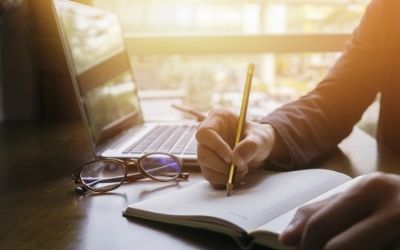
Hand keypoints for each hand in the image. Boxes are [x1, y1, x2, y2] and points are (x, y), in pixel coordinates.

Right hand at [196, 108, 275, 186]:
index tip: (232, 158)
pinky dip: (223, 180)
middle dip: (222, 165)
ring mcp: (206, 150)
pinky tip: (236, 175)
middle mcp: (207, 135)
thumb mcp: (261, 138)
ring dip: (224, 174)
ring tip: (242, 170)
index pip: (205, 133)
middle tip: (241, 167)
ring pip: (205, 167)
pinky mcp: (208, 164)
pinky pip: (210, 176)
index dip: (216, 147)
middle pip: (203, 153)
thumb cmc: (258, 137)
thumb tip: (236, 160)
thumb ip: (251, 146)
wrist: (259, 147)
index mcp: (216, 119)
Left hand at [279, 172, 399, 249]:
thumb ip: (323, 212)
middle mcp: (393, 207)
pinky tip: (375, 248)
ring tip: (356, 247)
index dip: (305, 247)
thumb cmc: (398, 203)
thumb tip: (286, 238)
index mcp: (370, 188)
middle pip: (334, 248)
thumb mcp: (363, 197)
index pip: (319, 224)